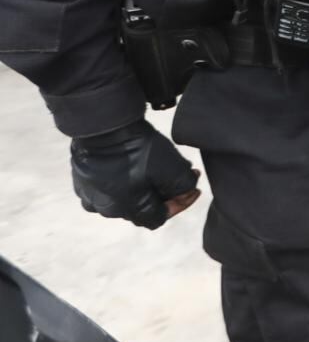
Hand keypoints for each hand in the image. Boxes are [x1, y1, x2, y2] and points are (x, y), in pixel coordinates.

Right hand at [70, 120, 201, 229]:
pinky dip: (124, 178)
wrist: (102, 124)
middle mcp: (104, 207)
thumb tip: (186, 190)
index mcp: (125, 209)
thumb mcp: (171, 168)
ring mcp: (89, 193)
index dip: (180, 204)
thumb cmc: (135, 148)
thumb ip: (184, 186)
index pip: (159, 217)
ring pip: (124, 196)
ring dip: (144, 185)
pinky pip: (107, 185)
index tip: (192, 189)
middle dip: (164, 193)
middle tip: (179, 175)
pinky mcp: (82, 178)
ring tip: (159, 167)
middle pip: (141, 208)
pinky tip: (134, 163)